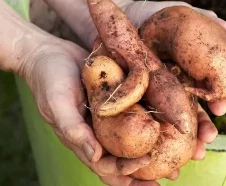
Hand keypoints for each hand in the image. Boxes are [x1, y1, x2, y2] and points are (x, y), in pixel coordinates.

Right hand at [18, 37, 161, 185]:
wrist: (49, 53)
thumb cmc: (49, 79)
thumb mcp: (57, 104)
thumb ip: (73, 130)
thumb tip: (94, 156)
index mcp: (83, 141)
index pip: (106, 166)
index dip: (126, 170)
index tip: (147, 162)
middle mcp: (98, 134)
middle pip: (123, 162)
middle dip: (144, 174)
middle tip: (170, 176)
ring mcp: (108, 119)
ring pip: (132, 143)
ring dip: (152, 152)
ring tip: (176, 159)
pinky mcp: (116, 102)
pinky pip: (134, 117)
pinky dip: (149, 125)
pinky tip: (167, 123)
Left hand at [120, 0, 225, 163]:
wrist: (114, 14)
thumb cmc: (148, 14)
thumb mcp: (175, 13)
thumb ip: (202, 18)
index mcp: (186, 70)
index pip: (206, 91)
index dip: (216, 101)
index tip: (221, 109)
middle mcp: (172, 85)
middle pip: (192, 111)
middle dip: (203, 127)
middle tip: (209, 138)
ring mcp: (154, 92)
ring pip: (171, 120)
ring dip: (184, 139)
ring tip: (193, 152)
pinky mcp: (134, 96)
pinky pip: (145, 118)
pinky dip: (154, 135)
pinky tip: (161, 149)